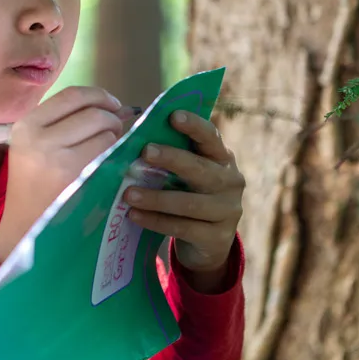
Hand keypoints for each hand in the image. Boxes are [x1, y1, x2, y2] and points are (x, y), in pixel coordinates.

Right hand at [0, 86, 123, 262]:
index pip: (71, 95)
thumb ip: (65, 121)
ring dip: (115, 136)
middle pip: (92, 111)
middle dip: (112, 117)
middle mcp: (38, 137)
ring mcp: (57, 158)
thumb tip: (116, 106)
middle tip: (115, 130)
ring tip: (109, 148)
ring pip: (104, 130)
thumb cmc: (33, 184)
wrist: (24, 227)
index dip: (98, 95)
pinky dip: (116, 153)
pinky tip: (110, 163)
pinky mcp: (76, 177)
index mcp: (26, 125)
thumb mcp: (34, 145)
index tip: (112, 104)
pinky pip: (108, 152)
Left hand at [124, 111, 243, 289]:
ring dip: (156, 198)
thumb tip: (134, 138)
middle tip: (145, 152)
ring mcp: (228, 211)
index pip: (211, 137)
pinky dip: (155, 221)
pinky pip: (182, 227)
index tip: (173, 115)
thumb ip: (171, 157)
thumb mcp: (186, 174)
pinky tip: (134, 215)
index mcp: (222, 159)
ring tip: (128, 193)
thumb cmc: (189, 195)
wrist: (208, 244)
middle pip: (200, 169)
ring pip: (189, 202)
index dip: (194, 126)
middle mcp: (231, 182)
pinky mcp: (217, 237)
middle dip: (172, 159)